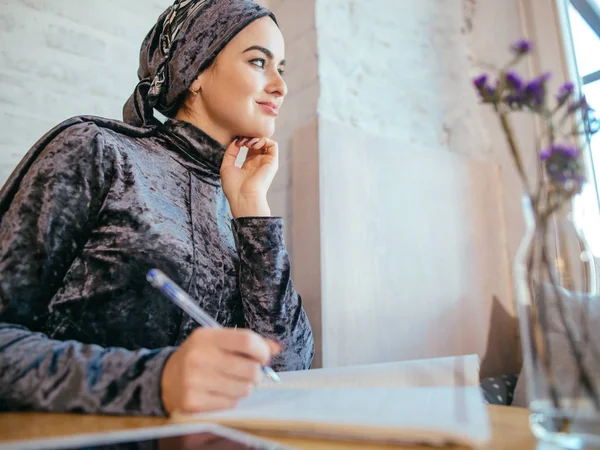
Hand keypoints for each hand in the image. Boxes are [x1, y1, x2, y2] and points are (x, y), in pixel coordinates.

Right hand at [161, 328, 281, 413]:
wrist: (166, 378)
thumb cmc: (199, 356)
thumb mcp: (218, 341)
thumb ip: (247, 342)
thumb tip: (277, 347)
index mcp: (207, 337)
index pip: (247, 341)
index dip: (262, 350)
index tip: (263, 356)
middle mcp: (199, 357)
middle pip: (250, 369)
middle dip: (255, 372)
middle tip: (247, 371)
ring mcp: (195, 381)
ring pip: (244, 389)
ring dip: (243, 387)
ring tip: (230, 381)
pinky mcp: (193, 402)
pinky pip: (231, 403)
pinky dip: (230, 399)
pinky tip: (218, 392)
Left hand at [220, 137, 278, 217]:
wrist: (243, 197)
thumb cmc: (234, 187)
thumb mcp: (226, 167)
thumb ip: (230, 152)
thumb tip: (236, 141)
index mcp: (249, 165)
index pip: (250, 147)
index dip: (243, 140)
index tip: (236, 142)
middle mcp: (259, 163)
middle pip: (258, 143)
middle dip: (250, 137)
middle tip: (242, 139)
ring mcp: (266, 162)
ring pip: (266, 142)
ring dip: (257, 137)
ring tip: (248, 142)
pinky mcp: (272, 162)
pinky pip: (273, 145)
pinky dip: (264, 140)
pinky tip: (254, 144)